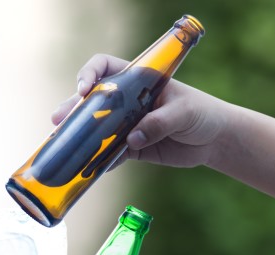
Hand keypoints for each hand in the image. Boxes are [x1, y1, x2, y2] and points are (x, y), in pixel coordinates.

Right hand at [52, 54, 229, 168]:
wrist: (216, 140)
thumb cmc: (202, 113)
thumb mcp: (184, 112)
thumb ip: (159, 123)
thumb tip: (132, 139)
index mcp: (137, 80)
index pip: (104, 67)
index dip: (89, 74)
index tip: (83, 89)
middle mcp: (126, 101)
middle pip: (90, 100)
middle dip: (72, 109)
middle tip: (59, 121)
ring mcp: (125, 125)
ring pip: (94, 129)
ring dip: (78, 137)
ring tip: (63, 145)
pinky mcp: (130, 148)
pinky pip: (108, 154)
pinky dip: (98, 161)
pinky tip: (89, 167)